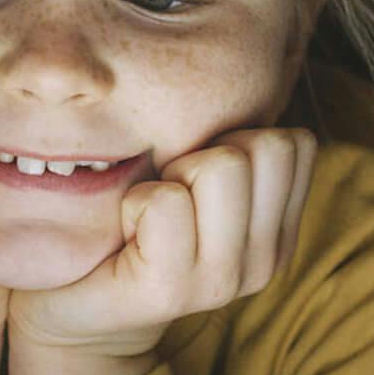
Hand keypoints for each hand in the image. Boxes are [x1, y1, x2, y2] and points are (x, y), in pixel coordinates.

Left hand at [7, 128, 316, 358]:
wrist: (76, 311)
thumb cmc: (134, 228)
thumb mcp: (199, 185)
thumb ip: (235, 148)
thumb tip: (251, 63)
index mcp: (280, 232)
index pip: (297, 144)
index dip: (240, 139)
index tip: (199, 178)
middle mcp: (266, 261)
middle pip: (265, 147)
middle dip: (208, 152)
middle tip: (170, 194)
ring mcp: (223, 281)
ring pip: (221, 167)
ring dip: (171, 176)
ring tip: (149, 213)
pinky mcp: (172, 291)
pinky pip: (165, 202)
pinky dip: (134, 203)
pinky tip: (125, 232)